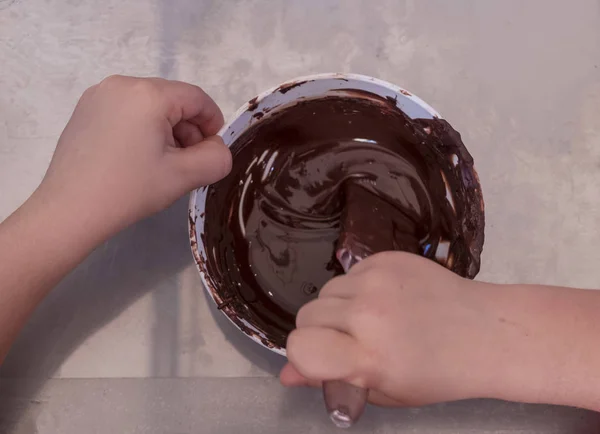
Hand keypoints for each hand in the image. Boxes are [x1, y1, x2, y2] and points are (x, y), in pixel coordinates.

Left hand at [37, 75, 231, 238]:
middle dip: (187, 130)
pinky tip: (135, 159)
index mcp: (148, 93)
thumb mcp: (184, 176)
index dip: (213, 124)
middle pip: (173, 100)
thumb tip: (216, 148)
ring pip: (150, 106)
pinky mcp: (85, 110)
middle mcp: (122, 84)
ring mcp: (99, 95)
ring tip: (159, 164)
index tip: (211, 152)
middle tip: (185, 164)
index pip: (197, 99)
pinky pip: (128, 111)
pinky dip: (141, 129)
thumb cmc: (130, 190)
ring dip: (165, 131)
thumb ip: (217, 158)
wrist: (69, 210)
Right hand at [281, 252, 499, 406]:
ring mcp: (377, 279)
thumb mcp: (384, 391)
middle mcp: (368, 312)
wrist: (487, 332)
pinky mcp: (388, 257)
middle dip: (320, 331)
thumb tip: (287, 375)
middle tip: (350, 341)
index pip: (299, 346)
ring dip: (338, 308)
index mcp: (368, 356)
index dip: (304, 356)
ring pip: (326, 291)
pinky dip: (359, 288)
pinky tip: (388, 299)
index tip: (324, 360)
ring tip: (373, 319)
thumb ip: (332, 381)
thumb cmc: (439, 374)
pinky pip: (350, 273)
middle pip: (306, 314)